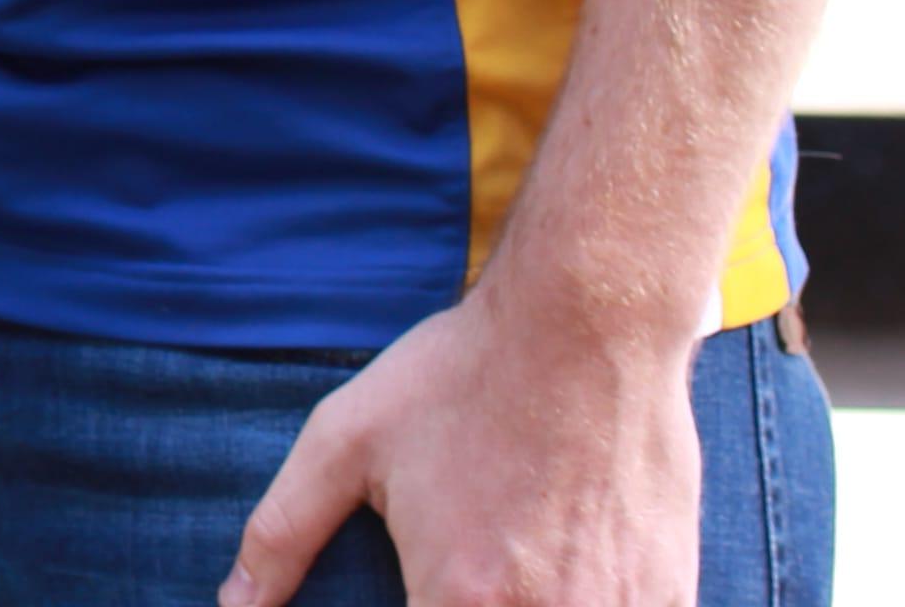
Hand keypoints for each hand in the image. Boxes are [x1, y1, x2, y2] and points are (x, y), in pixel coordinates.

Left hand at [223, 285, 697, 606]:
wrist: (587, 325)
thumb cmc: (460, 377)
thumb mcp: (346, 440)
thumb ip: (282, 534)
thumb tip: (234, 604)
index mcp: (462, 600)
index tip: (415, 597)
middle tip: (459, 576)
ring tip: (509, 561)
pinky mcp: (670, 597)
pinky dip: (587, 606)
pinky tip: (561, 572)